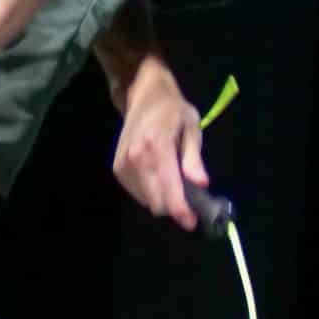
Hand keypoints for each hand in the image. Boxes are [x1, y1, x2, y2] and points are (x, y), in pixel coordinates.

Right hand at [113, 76, 208, 229]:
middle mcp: (136, 159)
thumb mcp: (192, 128)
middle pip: (156, 202)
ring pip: (147, 201)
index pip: (168, 189)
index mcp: (157, 147)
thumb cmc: (173, 111)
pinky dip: (151, 192)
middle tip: (189, 199)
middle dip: (174, 207)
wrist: (144, 96)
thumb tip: (201, 184)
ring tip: (173, 181)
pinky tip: (158, 176)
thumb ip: (194, 158)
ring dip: (162, 199)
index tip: (192, 222)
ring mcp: (123, 165)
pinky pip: (138, 194)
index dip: (181, 211)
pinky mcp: (117, 169)